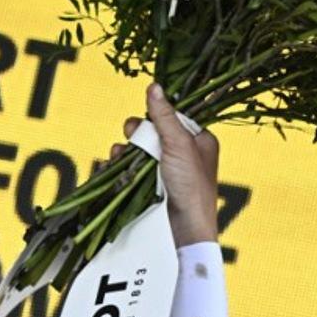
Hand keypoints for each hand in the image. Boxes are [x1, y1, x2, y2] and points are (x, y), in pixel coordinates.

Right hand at [109, 83, 219, 246]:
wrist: (184, 230)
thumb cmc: (191, 187)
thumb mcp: (179, 145)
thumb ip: (164, 116)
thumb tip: (154, 86)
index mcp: (199, 140)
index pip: (172, 116)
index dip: (156, 117)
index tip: (148, 122)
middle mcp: (184, 152)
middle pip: (151, 130)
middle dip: (137, 133)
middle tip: (134, 139)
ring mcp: (167, 169)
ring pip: (138, 147)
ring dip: (126, 149)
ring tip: (122, 157)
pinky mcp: (151, 184)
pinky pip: (131, 166)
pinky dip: (122, 164)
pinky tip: (117, 167)